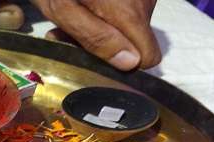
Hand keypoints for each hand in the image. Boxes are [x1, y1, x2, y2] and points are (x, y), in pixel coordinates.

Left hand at [32, 0, 161, 69]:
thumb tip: (129, 63)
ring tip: (72, 14)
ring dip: (102, 28)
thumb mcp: (63, 9)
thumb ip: (96, 38)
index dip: (123, 63)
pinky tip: (84, 4)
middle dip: (105, 44)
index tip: (95, 55)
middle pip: (136, 42)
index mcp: (129, 13)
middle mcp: (145, 2)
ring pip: (131, 27)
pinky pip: (129, 10)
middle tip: (68, 33)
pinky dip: (106, 12)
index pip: (149, 58)